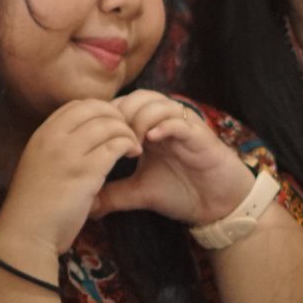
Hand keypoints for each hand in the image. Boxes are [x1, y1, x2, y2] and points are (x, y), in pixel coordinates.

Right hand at [0, 99, 139, 254]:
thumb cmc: (34, 207)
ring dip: (127, 132)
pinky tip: (133, 154)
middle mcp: (54, 138)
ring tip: (133, 146)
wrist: (27, 233)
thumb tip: (83, 140)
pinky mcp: (86, 171)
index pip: (75, 106)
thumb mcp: (39, 167)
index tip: (109, 125)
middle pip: (95, 108)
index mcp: (42, 135)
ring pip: (109, 125)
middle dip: (116, 116)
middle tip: (127, 132)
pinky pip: (116, 145)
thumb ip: (57, 150)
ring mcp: (70, 153)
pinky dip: (129, 145)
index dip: (98, 110)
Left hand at [91, 91, 252, 227]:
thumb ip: (112, 194)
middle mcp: (165, 123)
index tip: (96, 137)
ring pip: (158, 103)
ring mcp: (183, 127)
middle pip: (138, 97)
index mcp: (149, 130)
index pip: (123, 106)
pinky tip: (152, 139)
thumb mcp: (139, 193)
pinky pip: (180, 121)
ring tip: (133, 141)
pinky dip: (164, 126)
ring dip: (140, 118)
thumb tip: (84, 205)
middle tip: (114, 138)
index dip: (108, 117)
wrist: (218, 205)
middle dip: (122, 113)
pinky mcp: (200, 136)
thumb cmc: (182, 192)